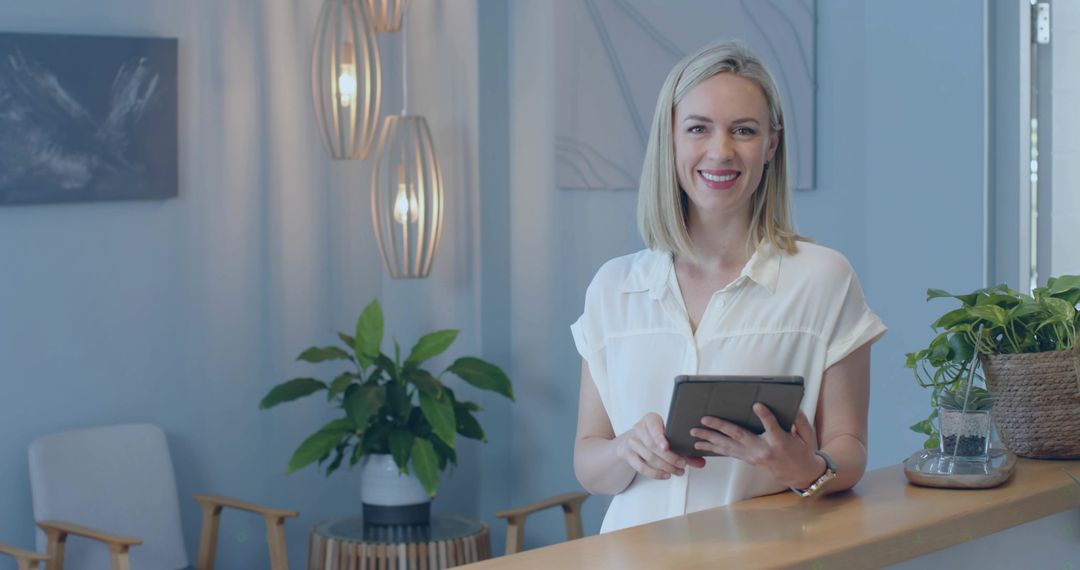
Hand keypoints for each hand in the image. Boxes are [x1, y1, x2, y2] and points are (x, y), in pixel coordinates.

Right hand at [616, 412, 706, 479]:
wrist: (633, 440)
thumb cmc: (656, 436)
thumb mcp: (668, 436)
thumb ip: (685, 448)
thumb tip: (702, 462)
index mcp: (650, 419)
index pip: (654, 427)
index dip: (659, 438)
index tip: (666, 447)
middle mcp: (638, 428)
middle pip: (652, 446)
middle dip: (669, 457)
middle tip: (683, 464)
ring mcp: (631, 442)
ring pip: (648, 457)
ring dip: (665, 467)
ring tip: (678, 471)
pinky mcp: (627, 454)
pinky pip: (641, 467)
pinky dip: (654, 473)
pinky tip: (666, 475)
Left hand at [690, 404, 822, 487]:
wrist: (798, 474)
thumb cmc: (802, 451)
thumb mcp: (806, 436)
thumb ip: (800, 421)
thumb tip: (793, 408)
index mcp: (780, 442)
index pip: (772, 428)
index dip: (764, 416)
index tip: (756, 405)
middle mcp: (762, 450)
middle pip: (739, 437)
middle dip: (720, 427)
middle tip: (705, 419)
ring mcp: (753, 456)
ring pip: (728, 446)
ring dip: (710, 439)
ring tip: (694, 433)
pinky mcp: (747, 459)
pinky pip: (728, 452)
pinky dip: (713, 448)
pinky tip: (700, 445)